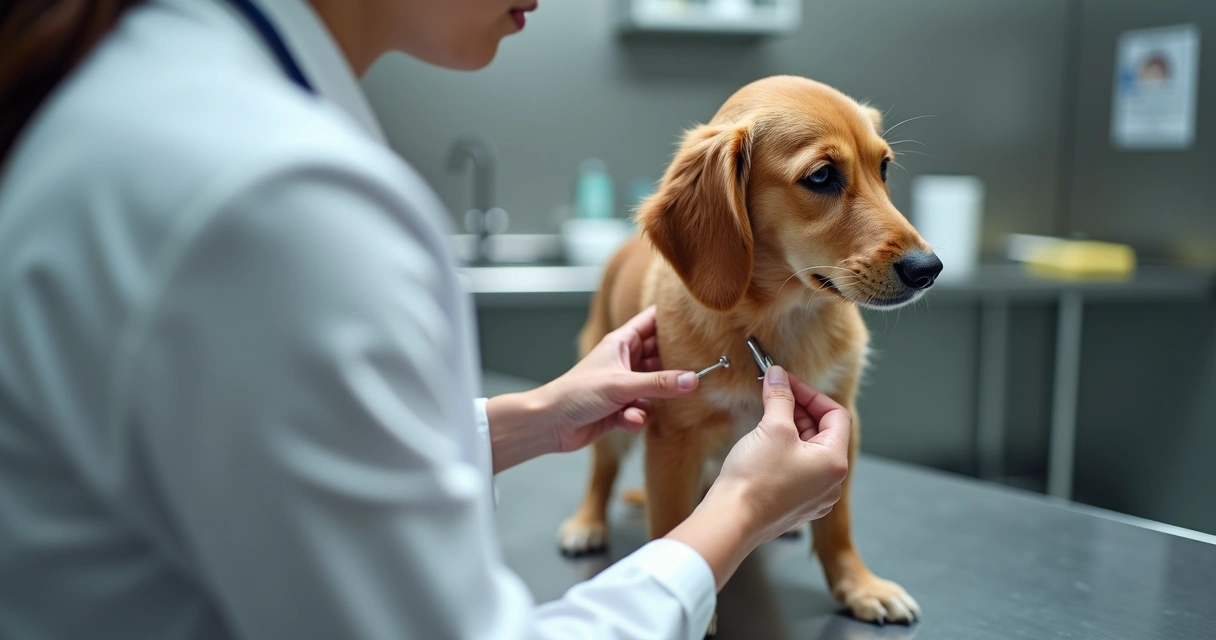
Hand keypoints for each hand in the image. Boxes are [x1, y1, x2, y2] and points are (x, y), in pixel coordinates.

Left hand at [538, 305, 698, 451]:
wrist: (551, 424)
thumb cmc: (577, 393)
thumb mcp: (623, 385)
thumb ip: (660, 383)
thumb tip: (694, 380)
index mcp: (622, 343)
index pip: (652, 321)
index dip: (673, 320)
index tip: (699, 322)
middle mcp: (625, 362)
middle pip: (661, 357)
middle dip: (674, 368)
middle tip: (696, 373)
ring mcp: (624, 386)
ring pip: (655, 388)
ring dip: (654, 400)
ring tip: (646, 405)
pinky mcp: (621, 410)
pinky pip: (642, 411)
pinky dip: (638, 417)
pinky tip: (627, 421)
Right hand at [665, 366, 850, 588]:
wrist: (732, 521)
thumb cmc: (755, 480)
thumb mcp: (772, 428)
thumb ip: (780, 397)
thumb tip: (779, 376)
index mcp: (834, 462)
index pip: (836, 414)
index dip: (811, 394)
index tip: (788, 383)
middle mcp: (830, 483)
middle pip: (823, 433)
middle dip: (798, 410)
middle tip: (774, 394)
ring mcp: (813, 497)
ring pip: (808, 451)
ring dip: (790, 429)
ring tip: (766, 417)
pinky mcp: (794, 505)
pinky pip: (797, 470)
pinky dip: (784, 451)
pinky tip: (763, 444)